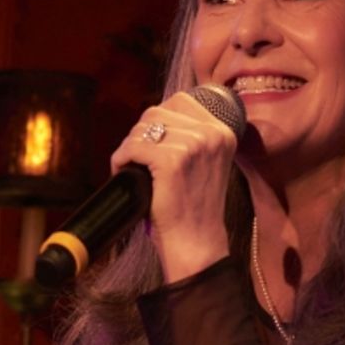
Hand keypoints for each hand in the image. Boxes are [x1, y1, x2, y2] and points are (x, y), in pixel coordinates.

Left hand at [110, 90, 237, 282]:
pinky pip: (133, 147)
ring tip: (131, 167)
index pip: (181, 101)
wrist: (196, 243)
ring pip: (143, 128)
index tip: (151, 142)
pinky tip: (124, 173)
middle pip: (158, 111)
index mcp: (223, 131)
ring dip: (130, 147)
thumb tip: (158, 116)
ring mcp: (194, 145)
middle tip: (136, 158)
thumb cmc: (194, 207)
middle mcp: (212, 134)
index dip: (158, 120)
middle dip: (140, 133)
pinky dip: (121, 159)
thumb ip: (192, 137)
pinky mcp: (172, 160)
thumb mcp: (204, 163)